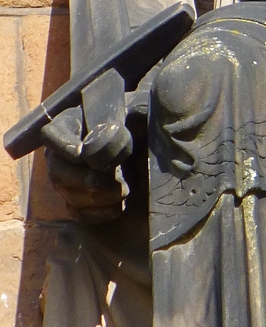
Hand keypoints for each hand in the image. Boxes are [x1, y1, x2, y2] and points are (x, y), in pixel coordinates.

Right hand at [42, 103, 131, 222]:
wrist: (152, 148)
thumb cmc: (141, 123)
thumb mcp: (136, 113)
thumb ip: (123, 121)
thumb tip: (106, 140)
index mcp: (71, 125)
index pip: (52, 135)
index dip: (63, 146)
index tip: (83, 155)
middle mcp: (62, 154)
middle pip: (56, 170)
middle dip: (82, 178)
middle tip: (105, 179)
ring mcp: (68, 180)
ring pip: (68, 194)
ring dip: (95, 197)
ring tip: (123, 191)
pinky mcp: (80, 201)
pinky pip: (79, 214)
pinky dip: (98, 214)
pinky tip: (119, 207)